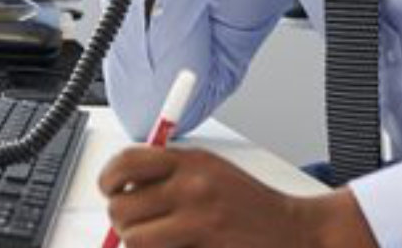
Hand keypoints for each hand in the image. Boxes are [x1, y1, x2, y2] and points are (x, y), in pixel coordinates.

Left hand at [99, 146, 377, 247]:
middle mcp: (192, 188)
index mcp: (190, 162)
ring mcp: (199, 222)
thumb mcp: (210, 171)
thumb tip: (120, 190)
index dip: (108, 179)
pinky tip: (177, 247)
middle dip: (122, 222)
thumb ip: (168, 175)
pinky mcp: (204, 247)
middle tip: (137, 224)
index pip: (126, 163)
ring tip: (161, 240)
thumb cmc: (249, 204)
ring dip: (139, 244)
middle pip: (122, 208)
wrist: (294, 229)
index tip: (109, 190)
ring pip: (134, 239)